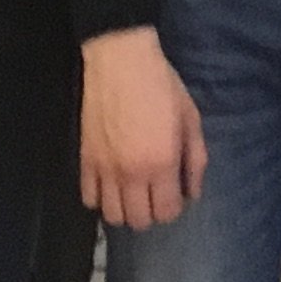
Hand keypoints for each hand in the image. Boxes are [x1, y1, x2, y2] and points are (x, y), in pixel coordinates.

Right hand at [78, 27, 208, 231]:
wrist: (120, 60)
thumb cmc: (161, 85)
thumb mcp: (190, 117)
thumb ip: (195, 159)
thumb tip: (193, 192)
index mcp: (161, 162)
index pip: (166, 212)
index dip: (174, 207)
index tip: (175, 193)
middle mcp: (132, 173)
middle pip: (138, 221)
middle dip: (151, 212)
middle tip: (155, 193)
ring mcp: (105, 169)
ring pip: (111, 216)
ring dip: (125, 209)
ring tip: (133, 191)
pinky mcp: (85, 160)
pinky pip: (88, 198)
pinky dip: (100, 198)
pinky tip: (111, 183)